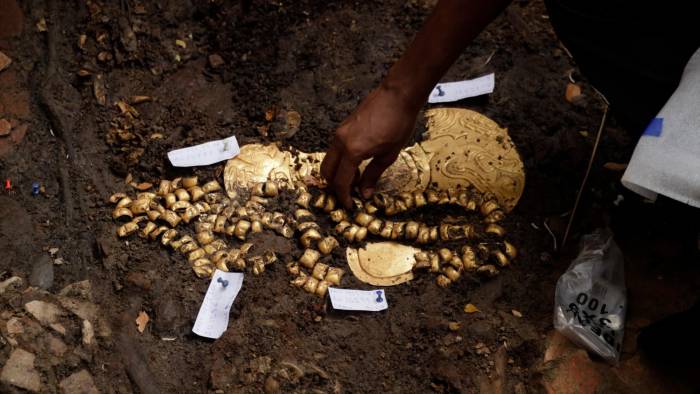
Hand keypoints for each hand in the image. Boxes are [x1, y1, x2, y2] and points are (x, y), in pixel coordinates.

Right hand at [321, 85, 419, 208]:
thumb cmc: (398, 123)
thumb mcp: (389, 155)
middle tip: (349, 194)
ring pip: (329, 160)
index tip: (350, 206)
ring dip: (338, 173)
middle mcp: (340, 141)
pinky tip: (357, 163)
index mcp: (352, 151)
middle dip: (335, 186)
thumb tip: (365, 194)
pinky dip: (341, 161)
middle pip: (327, 172)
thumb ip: (373, 175)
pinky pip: (335, 149)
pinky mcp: (343, 126)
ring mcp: (339, 132)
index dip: (344, 197)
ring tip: (357, 178)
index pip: (340, 182)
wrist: (398, 95)